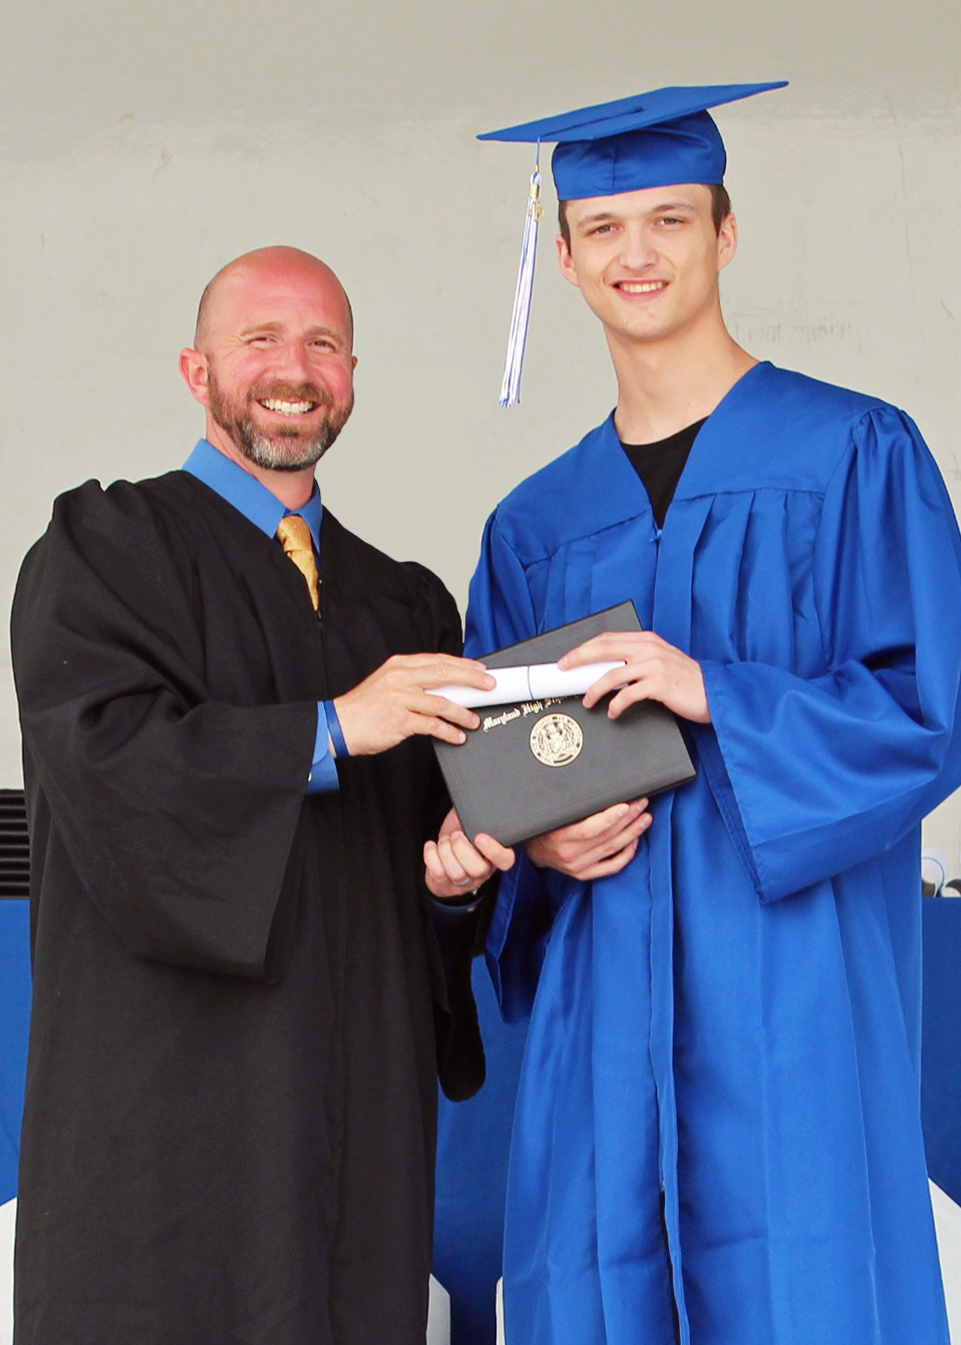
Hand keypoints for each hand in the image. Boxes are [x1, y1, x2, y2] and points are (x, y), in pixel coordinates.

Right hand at [334, 655, 494, 755]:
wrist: (338, 725)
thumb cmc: (365, 708)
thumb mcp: (388, 684)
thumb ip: (413, 682)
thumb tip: (444, 686)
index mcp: (399, 665)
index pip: (438, 660)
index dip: (463, 665)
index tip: (480, 670)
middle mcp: (400, 678)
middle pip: (444, 674)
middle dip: (471, 679)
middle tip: (490, 685)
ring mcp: (399, 698)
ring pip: (441, 701)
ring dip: (462, 712)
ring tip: (473, 720)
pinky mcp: (399, 720)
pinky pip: (431, 724)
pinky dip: (448, 731)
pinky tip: (457, 736)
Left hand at [424, 808, 515, 899]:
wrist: (444, 855)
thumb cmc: (462, 834)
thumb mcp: (473, 821)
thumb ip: (479, 813)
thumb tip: (477, 796)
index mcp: (495, 854)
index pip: (505, 860)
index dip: (493, 850)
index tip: (479, 837)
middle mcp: (483, 870)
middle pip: (478, 869)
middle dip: (461, 847)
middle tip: (456, 835)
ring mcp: (465, 880)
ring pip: (457, 873)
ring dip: (445, 852)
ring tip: (445, 841)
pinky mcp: (446, 884)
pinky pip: (438, 873)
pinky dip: (431, 855)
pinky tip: (433, 846)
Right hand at [525, 799, 651, 879]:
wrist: (533, 853)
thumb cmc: (543, 828)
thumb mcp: (551, 815)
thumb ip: (571, 807)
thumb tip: (596, 792)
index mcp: (558, 836)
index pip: (588, 829)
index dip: (609, 817)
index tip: (625, 804)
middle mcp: (569, 854)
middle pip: (606, 836)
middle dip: (628, 818)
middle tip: (641, 803)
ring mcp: (578, 866)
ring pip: (612, 848)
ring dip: (632, 832)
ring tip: (645, 818)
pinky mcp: (584, 874)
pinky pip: (611, 866)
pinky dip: (626, 854)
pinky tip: (635, 840)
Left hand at [558, 631, 710, 722]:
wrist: (715, 693)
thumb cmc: (686, 681)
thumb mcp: (660, 662)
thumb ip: (637, 661)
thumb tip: (606, 671)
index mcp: (647, 639)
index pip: (607, 638)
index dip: (583, 648)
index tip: (567, 659)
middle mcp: (649, 648)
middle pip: (604, 648)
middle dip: (578, 658)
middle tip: (563, 670)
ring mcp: (654, 665)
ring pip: (612, 674)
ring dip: (594, 689)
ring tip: (588, 701)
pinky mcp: (660, 683)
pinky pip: (627, 694)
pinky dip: (616, 705)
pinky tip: (613, 712)